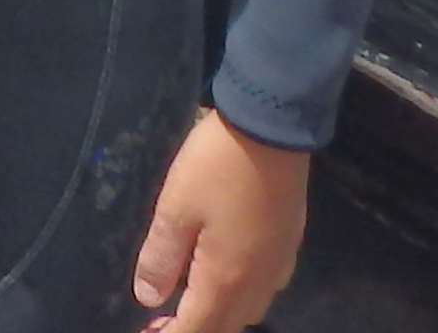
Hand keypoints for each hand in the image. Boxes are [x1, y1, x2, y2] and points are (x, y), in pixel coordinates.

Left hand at [135, 111, 305, 332]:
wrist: (273, 125)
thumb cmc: (217, 166)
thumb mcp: (176, 207)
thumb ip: (161, 258)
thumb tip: (148, 298)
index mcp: (226, 279)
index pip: (196, 329)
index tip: (146, 331)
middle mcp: (257, 282)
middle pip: (226, 327)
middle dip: (194, 328)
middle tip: (163, 317)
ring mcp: (279, 264)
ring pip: (249, 310)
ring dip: (220, 314)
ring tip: (192, 295)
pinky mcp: (290, 243)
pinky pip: (266, 287)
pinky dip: (242, 293)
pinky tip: (227, 270)